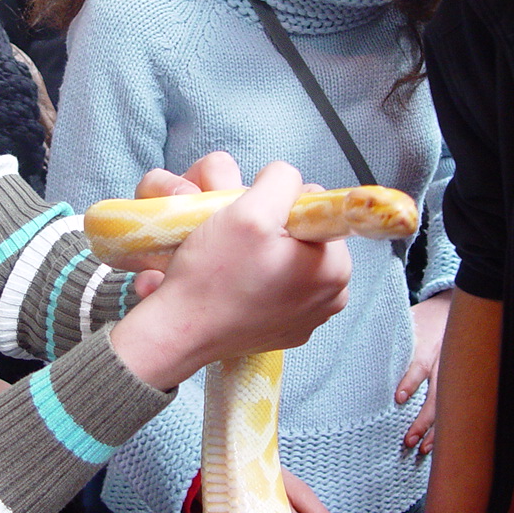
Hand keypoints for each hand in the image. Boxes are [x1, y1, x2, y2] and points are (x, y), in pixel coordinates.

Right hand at [110, 160, 351, 389]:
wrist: (179, 333)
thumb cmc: (214, 275)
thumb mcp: (250, 210)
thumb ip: (282, 180)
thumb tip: (289, 179)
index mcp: (334, 268)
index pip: (313, 208)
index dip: (276, 202)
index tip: (246, 218)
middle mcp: (329, 297)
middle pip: (299, 234)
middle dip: (266, 226)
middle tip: (228, 235)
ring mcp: (305, 318)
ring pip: (283, 259)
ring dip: (256, 250)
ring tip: (224, 258)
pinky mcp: (280, 331)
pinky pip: (271, 288)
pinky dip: (250, 278)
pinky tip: (226, 283)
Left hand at [397, 290, 450, 452]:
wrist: (449, 313)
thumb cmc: (419, 321)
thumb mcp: (404, 322)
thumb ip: (386, 336)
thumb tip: (351, 343)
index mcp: (425, 346)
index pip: (418, 366)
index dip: (410, 382)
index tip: (399, 398)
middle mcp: (441, 363)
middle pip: (436, 394)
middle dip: (423, 418)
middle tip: (408, 438)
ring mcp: (451, 375)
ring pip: (446, 406)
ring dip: (434, 428)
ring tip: (422, 448)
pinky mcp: (455, 384)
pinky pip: (451, 408)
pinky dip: (444, 426)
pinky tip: (434, 443)